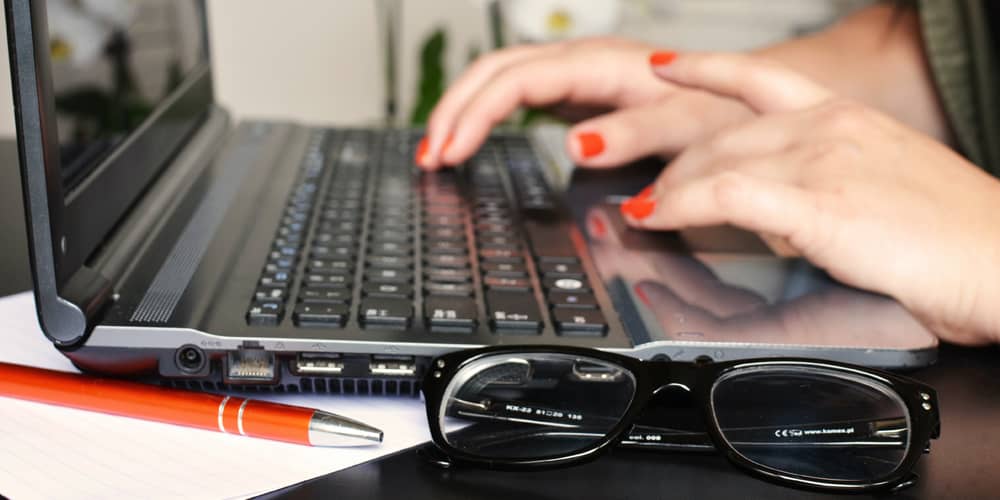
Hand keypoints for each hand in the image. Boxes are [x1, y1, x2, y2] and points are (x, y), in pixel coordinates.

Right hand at [417, 37, 751, 169]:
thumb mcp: (688, 127)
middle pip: (496, 71)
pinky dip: (486, 116)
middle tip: (428, 157)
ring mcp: (579, 76)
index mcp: (604, 67)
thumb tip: (576, 144)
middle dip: (454, 111)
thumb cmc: (723, 112)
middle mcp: (585, 63)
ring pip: (501, 78)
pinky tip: (471, 139)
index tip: (450, 153)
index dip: (476, 115)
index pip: (517, 82)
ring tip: (436, 150)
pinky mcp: (578, 94)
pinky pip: (517, 95)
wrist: (747, 99)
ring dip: (462, 111)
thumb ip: (635, 133)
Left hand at [620, 52, 999, 344]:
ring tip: (645, 211)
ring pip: (716, 161)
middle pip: (723, 134)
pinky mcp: (818, 204)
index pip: (759, 79)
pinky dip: (680, 206)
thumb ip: (823, 184)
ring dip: (669, 190)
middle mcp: (829, 127)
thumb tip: (775, 210)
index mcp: (846, 117)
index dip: (705, 68)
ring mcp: (822, 161)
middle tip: (651, 191)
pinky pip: (726, 195)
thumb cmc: (953, 236)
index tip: (667, 67)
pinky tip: (659, 216)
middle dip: (677, 166)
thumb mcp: (880, 187)